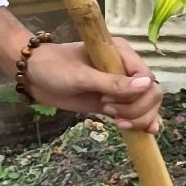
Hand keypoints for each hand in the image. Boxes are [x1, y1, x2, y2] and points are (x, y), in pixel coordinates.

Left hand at [24, 36, 162, 132]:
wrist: (34, 76)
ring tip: (116, 121)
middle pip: (151, 94)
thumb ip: (113, 83)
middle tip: (109, 111)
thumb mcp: (82, 76)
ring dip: (138, 118)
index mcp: (122, 54)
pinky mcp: (113, 102)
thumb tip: (147, 85)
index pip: (147, 78)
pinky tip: (145, 132)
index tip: (108, 100)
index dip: (137, 95)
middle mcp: (125, 69)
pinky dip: (142, 122)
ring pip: (146, 105)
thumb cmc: (55, 68)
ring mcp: (120, 88)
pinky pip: (135, 112)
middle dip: (138, 109)